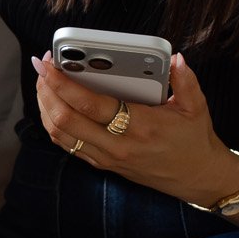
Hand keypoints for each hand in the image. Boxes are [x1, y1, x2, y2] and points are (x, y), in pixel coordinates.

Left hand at [29, 50, 234, 204]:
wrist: (197, 177)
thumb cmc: (194, 140)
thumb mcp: (196, 107)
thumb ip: (185, 81)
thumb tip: (176, 59)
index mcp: (139, 127)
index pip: (90, 105)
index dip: (64, 83)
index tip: (50, 63)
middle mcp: (118, 146)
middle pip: (65, 120)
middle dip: (46, 91)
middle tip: (41, 67)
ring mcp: (107, 157)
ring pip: (60, 135)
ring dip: (45, 107)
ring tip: (43, 82)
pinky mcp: (103, 164)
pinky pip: (68, 145)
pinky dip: (53, 123)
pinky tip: (53, 104)